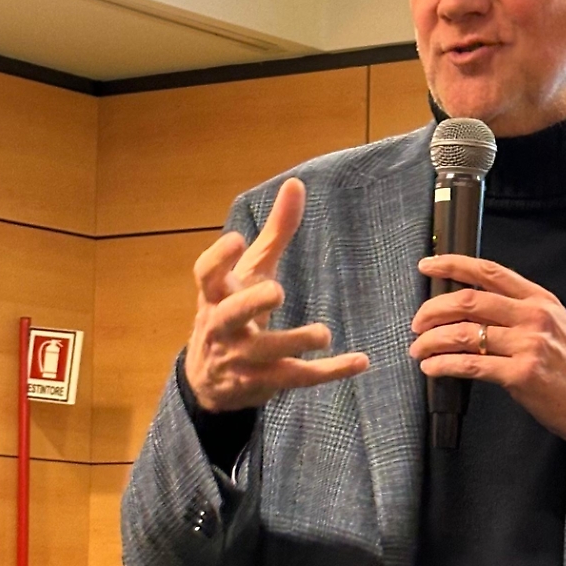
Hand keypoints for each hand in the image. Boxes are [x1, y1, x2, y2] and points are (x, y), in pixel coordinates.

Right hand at [184, 178, 368, 411]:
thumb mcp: (251, 272)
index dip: (218, 259)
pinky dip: (330, 372)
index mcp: (215, 295)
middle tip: (277, 293)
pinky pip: (297, 377)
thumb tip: (296, 183)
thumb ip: (274, 232)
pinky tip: (360, 362)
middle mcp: (223, 326)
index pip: (205, 275)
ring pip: (266, 353)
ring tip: (323, 333)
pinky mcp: (264, 382)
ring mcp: (241, 358)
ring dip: (294, 342)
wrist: (209, 380)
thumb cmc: (235, 310)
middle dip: (251, 304)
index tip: (237, 239)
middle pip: (231, 316)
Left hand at [412, 254, 565, 468]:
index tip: (427, 266)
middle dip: (432, 310)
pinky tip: (432, 368)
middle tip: (417, 323)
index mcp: (542, 300)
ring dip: (432, 341)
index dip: (453, 264)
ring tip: (418, 350)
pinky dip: (443, 365)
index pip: (490, 272)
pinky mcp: (521, 376)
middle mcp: (534, 317)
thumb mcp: (557, 328)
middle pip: (469, 301)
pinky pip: (469, 365)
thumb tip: (475, 310)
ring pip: (464, 333)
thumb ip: (522, 314)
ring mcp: (528, 345)